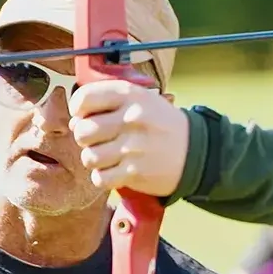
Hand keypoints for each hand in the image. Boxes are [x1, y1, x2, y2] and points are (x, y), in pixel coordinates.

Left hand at [70, 80, 189, 196]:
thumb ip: (110, 102)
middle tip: (98, 140)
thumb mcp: (142, 100)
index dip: (77, 109)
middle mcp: (131, 119)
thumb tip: (74, 121)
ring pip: (89, 157)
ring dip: (95, 160)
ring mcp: (133, 147)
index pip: (84, 99)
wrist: (197, 152)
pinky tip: (115, 171)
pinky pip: (101, 178)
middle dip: (85, 138)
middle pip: (82, 131)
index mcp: (130, 95)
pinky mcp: (135, 172)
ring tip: (109, 157)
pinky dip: (104, 178)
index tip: (84, 115)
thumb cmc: (163, 125)